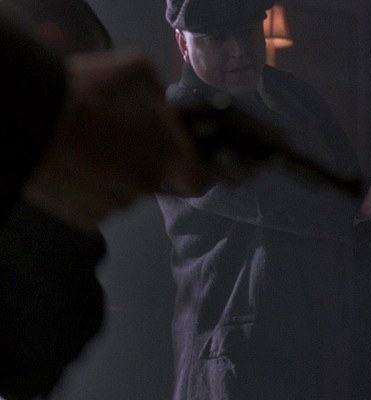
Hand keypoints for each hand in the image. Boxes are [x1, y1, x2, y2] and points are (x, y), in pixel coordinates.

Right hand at [23, 50, 208, 233]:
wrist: (29, 119)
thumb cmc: (88, 92)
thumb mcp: (136, 70)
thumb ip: (160, 91)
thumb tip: (161, 104)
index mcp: (169, 160)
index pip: (199, 181)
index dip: (196, 171)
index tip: (186, 160)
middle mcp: (146, 188)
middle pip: (156, 179)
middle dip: (145, 160)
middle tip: (120, 136)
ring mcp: (114, 205)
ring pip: (124, 189)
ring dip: (115, 172)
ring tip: (90, 145)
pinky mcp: (85, 216)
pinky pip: (97, 199)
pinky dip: (90, 185)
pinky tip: (75, 161)